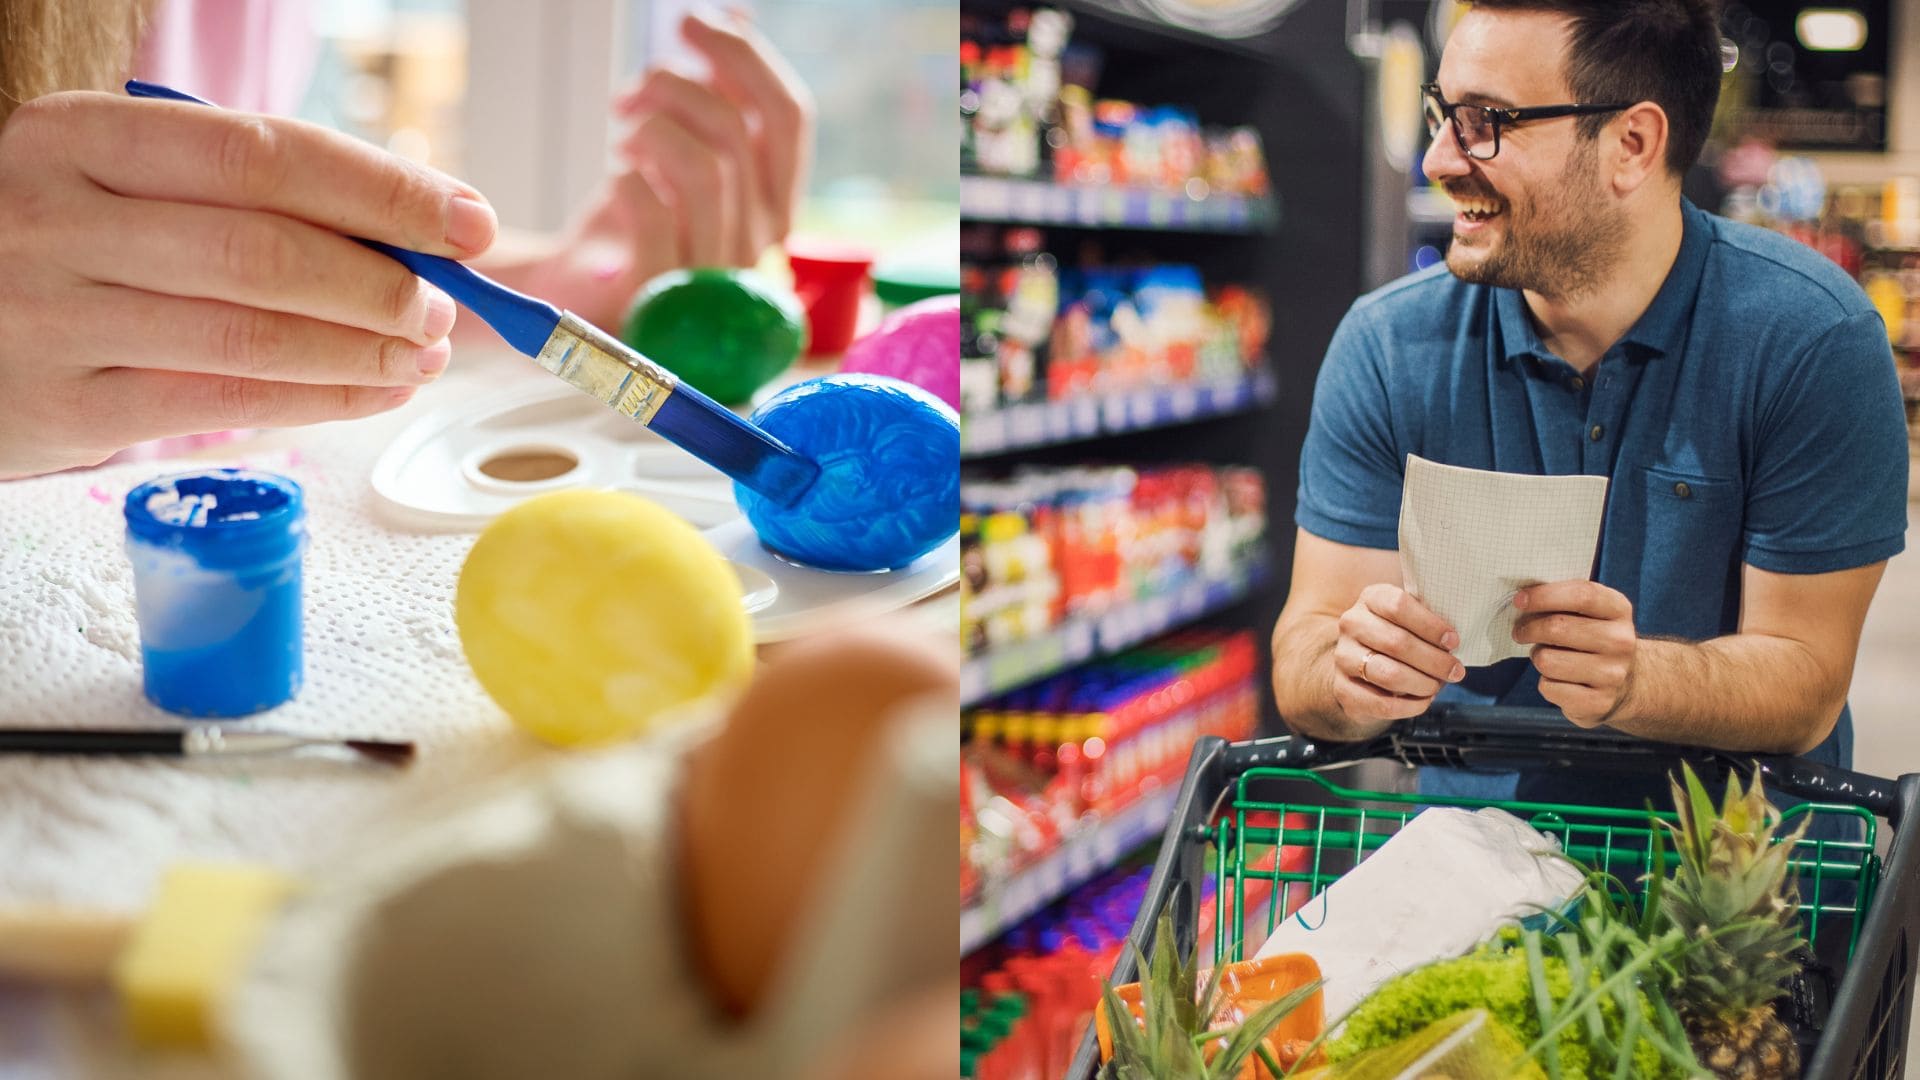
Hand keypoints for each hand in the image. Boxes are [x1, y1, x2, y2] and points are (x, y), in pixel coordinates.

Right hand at [0, 91, 497, 477]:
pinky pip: (221, 404)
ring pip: (250, 338)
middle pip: (264, 251)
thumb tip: (414, 231)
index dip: (383, 191)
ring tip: (420, 353)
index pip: (264, 155)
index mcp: (77, 136)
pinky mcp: (65, 407)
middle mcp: (54, 220)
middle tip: (444, 305)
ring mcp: (51, 317)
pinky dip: (320, 399)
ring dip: (361, 350)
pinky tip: (373, 391)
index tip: (465, 222)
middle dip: (380, 283)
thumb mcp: (125, 187)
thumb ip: (246, 195)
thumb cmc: (66, 245)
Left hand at [533, 9, 813, 330]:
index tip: (693, 24)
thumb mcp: (685, 150)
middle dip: (679, 85)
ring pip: (701, 166)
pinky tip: (617, 177)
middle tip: (635, 87)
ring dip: (651, 129)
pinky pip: (648, 208)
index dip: (744, 58)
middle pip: (739, 132)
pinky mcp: (659, 293)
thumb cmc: (633, 220)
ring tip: (623, 133)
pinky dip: (626, 177)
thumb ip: (718, 97)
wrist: (576, 295)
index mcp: (775, 203)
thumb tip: (736, 16)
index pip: (788, 118)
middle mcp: (757, 243)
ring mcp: (711, 274)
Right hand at [1331, 583, 1464, 734]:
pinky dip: (1409, 706)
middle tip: (1456, 671)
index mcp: (1371, 598)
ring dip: (1422, 684)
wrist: (1361, 662)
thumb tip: (1452, 642)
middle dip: (1434, 661)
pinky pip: (1381, 703)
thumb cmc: (1397, 635)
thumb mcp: (1410, 618)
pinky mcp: (1342, 687)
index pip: (1398, 605)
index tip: (1453, 641)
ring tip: (1437, 686)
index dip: (1430, 625)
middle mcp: (1352, 623)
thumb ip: (1428, 621)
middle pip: (1396, 643)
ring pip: (1389, 674)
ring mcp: (1343, 656)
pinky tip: (1423, 701)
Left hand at [1512, 580, 1637, 726]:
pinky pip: (1549, 688)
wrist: (1626, 685)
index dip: (1544, 595)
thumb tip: (1521, 599)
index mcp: (1619, 610)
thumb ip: (1562, 600)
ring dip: (1537, 657)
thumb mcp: (1590, 613)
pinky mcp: (1599, 702)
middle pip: (1558, 627)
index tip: (1519, 600)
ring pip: (1547, 660)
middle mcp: (1621, 641)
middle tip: (1520, 632)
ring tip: (1546, 656)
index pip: (1582, 595)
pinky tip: (1559, 680)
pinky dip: (1546, 683)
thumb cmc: (1592, 639)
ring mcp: (1612, 674)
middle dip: (1528, 628)